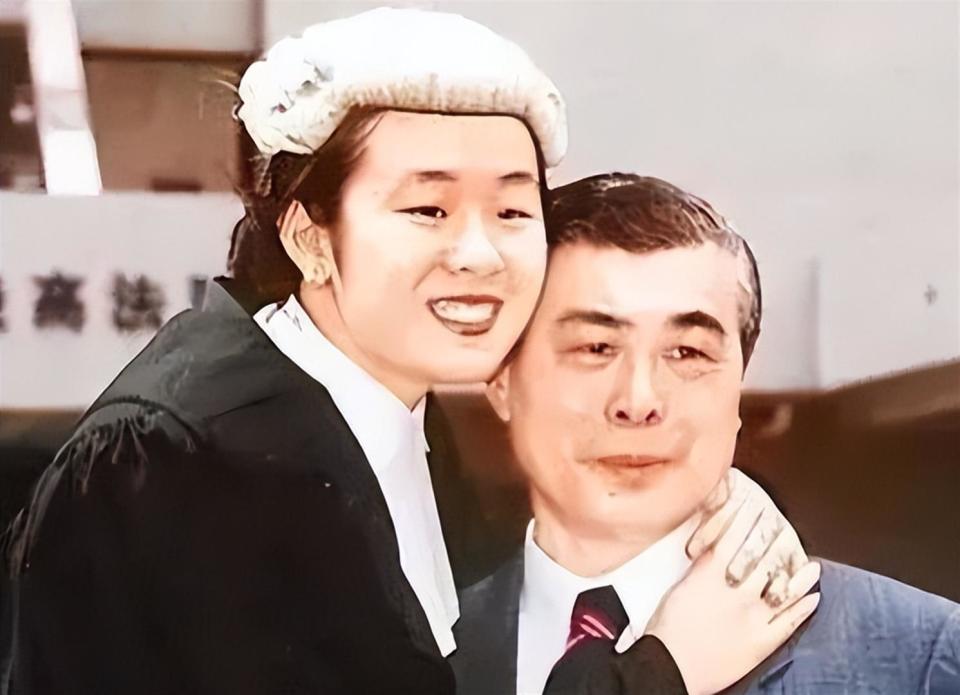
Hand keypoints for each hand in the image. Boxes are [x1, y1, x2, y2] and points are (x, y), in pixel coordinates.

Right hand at [644, 480, 820, 694]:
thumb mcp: (677, 588)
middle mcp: (736, 592)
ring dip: (800, 574)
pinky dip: (804, 609)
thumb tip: (713, 548)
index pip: (735, 538)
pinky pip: (789, 622)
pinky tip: (814, 598)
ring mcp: (753, 616)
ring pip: (783, 587)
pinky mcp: (762, 641)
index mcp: (711, 576)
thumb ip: (700, 567)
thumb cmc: (666, 630)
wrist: (669, 667)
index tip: (756, 505)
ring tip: (812, 564)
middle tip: (786, 526)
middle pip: (763, 557)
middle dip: (776, 539)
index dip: (748, 519)